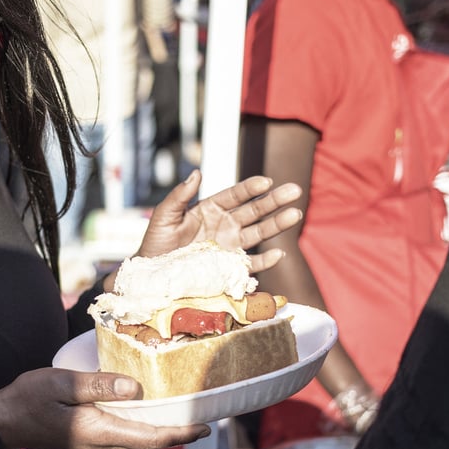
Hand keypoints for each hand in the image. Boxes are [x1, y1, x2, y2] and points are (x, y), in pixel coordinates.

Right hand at [0, 368, 210, 448]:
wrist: (2, 422)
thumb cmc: (28, 400)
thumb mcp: (61, 384)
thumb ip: (97, 385)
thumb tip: (134, 387)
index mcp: (98, 432)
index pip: (151, 437)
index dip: (181, 433)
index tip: (206, 427)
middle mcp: (103, 445)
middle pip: (151, 439)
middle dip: (178, 428)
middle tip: (204, 408)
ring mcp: (97, 446)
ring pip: (140, 436)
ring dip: (163, 424)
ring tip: (184, 404)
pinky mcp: (92, 440)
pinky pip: (127, 432)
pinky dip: (144, 421)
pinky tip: (151, 404)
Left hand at [135, 170, 301, 273]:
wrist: (153, 275)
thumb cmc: (156, 243)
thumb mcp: (164, 216)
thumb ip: (179, 195)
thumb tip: (196, 172)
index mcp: (211, 209)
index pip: (235, 195)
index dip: (251, 188)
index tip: (266, 181)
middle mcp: (225, 225)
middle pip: (254, 210)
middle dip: (274, 201)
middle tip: (295, 190)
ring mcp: (230, 246)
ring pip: (259, 233)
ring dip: (278, 224)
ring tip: (295, 214)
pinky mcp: (230, 267)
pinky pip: (252, 263)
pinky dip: (266, 260)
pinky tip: (278, 253)